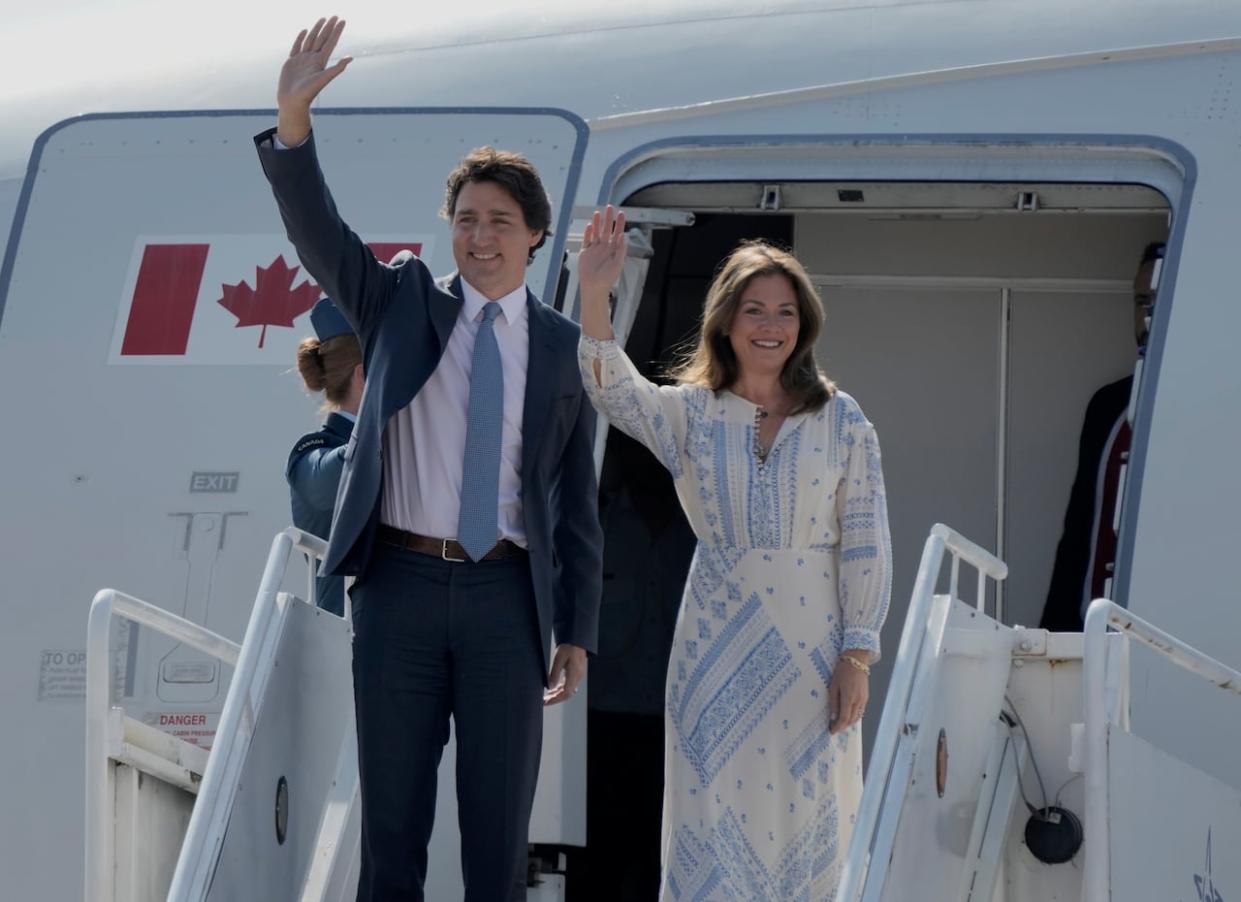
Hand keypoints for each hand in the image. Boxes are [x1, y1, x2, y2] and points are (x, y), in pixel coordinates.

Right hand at [276, 16, 352, 144]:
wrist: (293, 101)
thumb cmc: (308, 92)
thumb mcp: (324, 78)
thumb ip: (337, 68)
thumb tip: (351, 57)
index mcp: (321, 62)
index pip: (330, 43)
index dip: (336, 31)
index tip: (341, 20)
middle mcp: (312, 59)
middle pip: (322, 39)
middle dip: (328, 27)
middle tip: (335, 16)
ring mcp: (302, 60)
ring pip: (310, 41)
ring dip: (317, 30)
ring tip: (322, 19)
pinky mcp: (292, 62)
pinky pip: (297, 47)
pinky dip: (300, 38)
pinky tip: (304, 31)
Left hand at [543, 643, 587, 705]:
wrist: (577, 639)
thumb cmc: (569, 647)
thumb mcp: (558, 659)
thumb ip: (554, 674)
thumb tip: (550, 687)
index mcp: (574, 674)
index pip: (566, 693)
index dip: (556, 699)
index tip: (546, 702)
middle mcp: (577, 677)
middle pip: (567, 694)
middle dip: (555, 699)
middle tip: (544, 701)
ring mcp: (577, 676)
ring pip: (568, 690)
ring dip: (557, 694)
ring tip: (547, 696)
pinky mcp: (576, 673)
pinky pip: (569, 685)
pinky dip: (560, 689)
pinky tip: (553, 689)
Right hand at [578, 206, 626, 302]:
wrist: (594, 288)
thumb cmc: (608, 278)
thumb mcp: (618, 263)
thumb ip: (621, 249)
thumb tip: (623, 236)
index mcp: (614, 250)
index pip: (618, 233)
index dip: (620, 223)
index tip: (621, 213)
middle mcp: (605, 248)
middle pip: (607, 230)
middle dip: (608, 219)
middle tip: (609, 207)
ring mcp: (595, 249)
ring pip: (596, 232)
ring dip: (597, 223)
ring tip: (597, 213)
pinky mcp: (585, 253)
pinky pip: (586, 240)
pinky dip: (588, 233)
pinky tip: (589, 226)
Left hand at [829, 651, 869, 734]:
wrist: (856, 660)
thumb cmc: (842, 671)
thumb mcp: (833, 686)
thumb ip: (833, 703)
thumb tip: (833, 718)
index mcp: (849, 698)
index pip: (844, 718)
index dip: (838, 727)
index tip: (831, 731)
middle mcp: (859, 701)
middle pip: (851, 720)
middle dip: (843, 726)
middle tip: (834, 728)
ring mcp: (864, 699)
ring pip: (857, 717)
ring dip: (848, 722)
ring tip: (839, 722)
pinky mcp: (866, 697)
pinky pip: (860, 711)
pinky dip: (854, 716)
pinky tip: (847, 714)